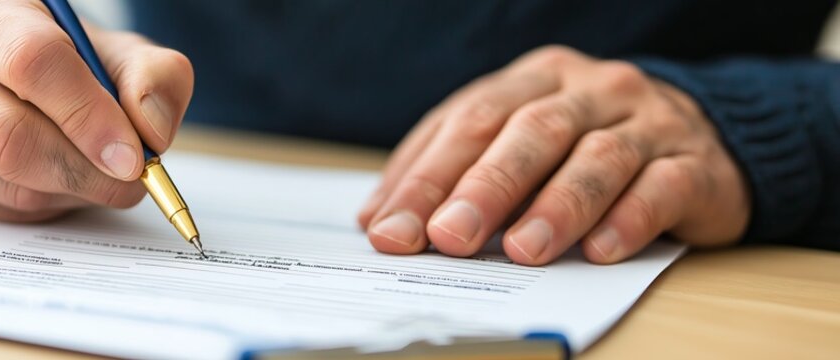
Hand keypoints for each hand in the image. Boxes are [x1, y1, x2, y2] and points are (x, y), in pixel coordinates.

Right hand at [0, 0, 192, 220]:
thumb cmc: (62, 62)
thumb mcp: (114, 52)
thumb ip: (153, 77)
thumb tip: (152, 132)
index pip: (31, 63)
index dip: (88, 115)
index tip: (134, 156)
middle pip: (9, 137)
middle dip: (86, 170)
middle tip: (132, 180)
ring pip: (6, 183)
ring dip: (72, 192)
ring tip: (98, 173)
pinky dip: (45, 208)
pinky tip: (57, 182)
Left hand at [357, 46, 749, 264]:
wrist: (698, 140)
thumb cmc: (582, 147)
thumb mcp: (512, 145)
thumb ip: (449, 171)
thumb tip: (379, 220)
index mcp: (535, 79)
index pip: (471, 119)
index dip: (428, 176)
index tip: (392, 229)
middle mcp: (590, 91)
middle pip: (531, 132)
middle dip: (484, 188)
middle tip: (448, 238)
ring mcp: (647, 121)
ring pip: (598, 158)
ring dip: (556, 207)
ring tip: (522, 251)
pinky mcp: (694, 162)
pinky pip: (662, 186)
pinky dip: (629, 218)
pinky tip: (600, 250)